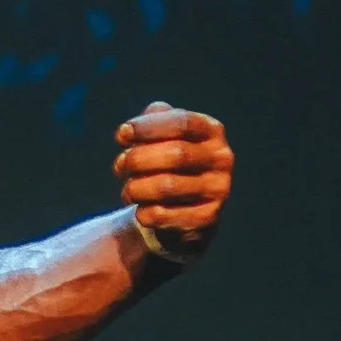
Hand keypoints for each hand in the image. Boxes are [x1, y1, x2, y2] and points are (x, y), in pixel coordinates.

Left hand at [112, 100, 231, 262]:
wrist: (183, 210)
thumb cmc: (166, 164)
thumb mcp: (162, 137)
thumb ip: (151, 122)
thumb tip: (130, 128)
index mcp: (211, 131)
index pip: (182, 123)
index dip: (148, 127)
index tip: (121, 134)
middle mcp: (221, 158)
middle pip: (175, 154)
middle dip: (137, 159)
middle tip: (119, 166)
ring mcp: (218, 189)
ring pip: (167, 186)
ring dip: (136, 188)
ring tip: (127, 190)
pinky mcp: (206, 217)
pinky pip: (164, 214)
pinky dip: (143, 212)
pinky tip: (140, 210)